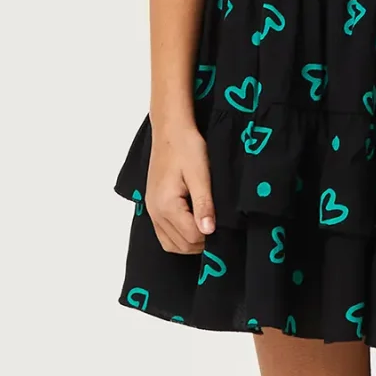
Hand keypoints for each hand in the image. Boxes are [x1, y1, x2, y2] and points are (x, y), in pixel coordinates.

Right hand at [146, 120, 216, 253]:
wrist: (170, 130)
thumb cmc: (186, 147)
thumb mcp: (200, 174)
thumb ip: (204, 204)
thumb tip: (209, 231)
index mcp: (167, 205)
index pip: (192, 237)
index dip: (211, 235)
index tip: (224, 223)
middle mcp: (155, 212)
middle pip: (181, 245)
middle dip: (202, 242)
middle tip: (218, 226)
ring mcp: (152, 211)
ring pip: (171, 244)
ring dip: (190, 242)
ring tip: (206, 227)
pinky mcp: (153, 206)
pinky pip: (164, 234)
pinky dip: (179, 237)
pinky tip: (193, 226)